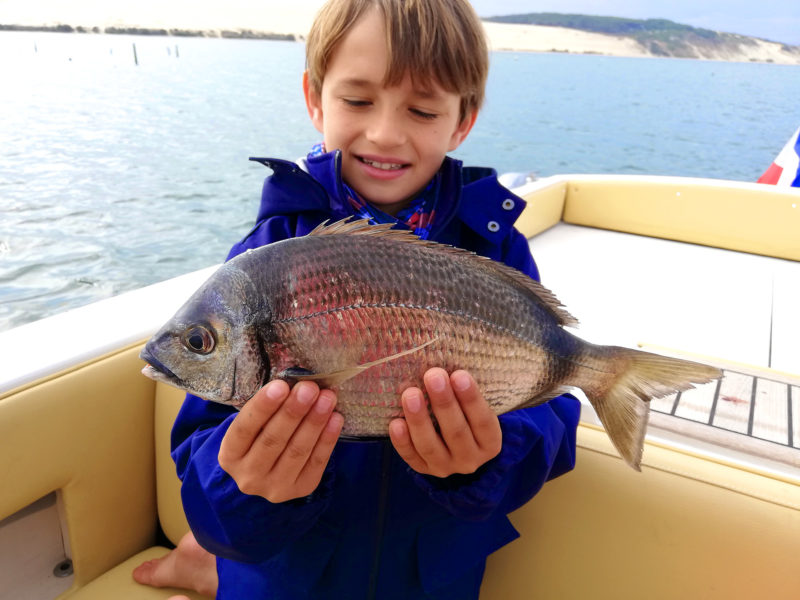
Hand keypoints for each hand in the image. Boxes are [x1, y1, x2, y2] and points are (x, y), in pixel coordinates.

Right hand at [218, 380, 343, 502]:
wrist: (268, 471)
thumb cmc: (260, 436)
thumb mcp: (254, 425)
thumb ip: (268, 408)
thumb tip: (295, 384)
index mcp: (230, 455)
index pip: (244, 429)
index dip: (262, 407)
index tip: (281, 385)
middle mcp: (248, 475)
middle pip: (272, 440)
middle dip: (293, 411)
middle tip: (309, 388)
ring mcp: (274, 486)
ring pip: (297, 451)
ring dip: (314, 422)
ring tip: (327, 398)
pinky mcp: (301, 489)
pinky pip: (316, 462)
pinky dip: (327, 439)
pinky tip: (335, 418)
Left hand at [388, 368, 501, 477]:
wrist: (459, 447)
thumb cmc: (467, 415)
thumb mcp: (475, 407)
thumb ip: (464, 391)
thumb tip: (444, 362)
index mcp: (490, 442)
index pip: (483, 421)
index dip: (472, 399)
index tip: (459, 374)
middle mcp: (470, 459)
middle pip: (456, 432)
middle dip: (444, 403)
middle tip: (433, 376)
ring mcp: (445, 467)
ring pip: (430, 446)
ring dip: (419, 420)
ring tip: (410, 394)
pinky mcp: (423, 470)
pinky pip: (411, 457)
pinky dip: (402, 441)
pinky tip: (396, 423)